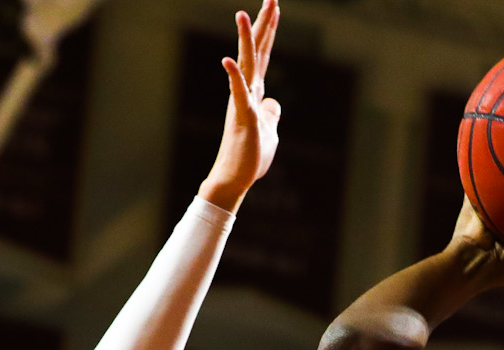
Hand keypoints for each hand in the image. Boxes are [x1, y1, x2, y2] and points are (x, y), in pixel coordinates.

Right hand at [199, 1, 282, 213]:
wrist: (235, 178)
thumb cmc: (251, 157)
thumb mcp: (269, 131)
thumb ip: (271, 113)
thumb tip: (274, 101)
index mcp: (255, 92)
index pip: (264, 55)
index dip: (269, 31)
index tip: (274, 8)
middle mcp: (247, 91)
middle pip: (257, 51)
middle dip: (264, 25)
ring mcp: (243, 102)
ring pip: (245, 65)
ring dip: (245, 40)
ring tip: (243, 14)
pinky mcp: (242, 117)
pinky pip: (237, 93)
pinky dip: (234, 76)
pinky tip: (228, 59)